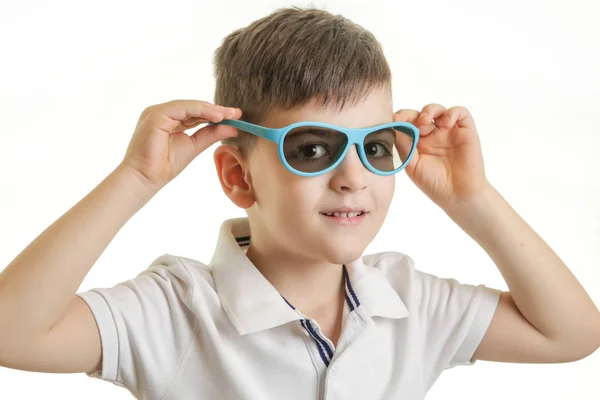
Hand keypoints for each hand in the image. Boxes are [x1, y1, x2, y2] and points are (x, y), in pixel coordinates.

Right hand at [121, 100, 241, 190]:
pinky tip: (216, 116)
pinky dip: (201, 110)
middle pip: (194, 107)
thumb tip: (233, 127)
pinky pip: (183, 108)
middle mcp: (163, 113)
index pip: (196, 113)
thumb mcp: (194, 146)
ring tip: (229, 115)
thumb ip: (211, 135)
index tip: (235, 116)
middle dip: (217, 110)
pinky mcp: (156, 115)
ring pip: (190, 105)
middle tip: (236, 113)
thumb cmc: (164, 166)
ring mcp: (158, 112)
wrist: (146, 178)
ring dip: (211, 109)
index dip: (216, 114)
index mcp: (170, 120)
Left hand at [394, 104, 490, 208]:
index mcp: (417, 143)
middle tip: (411, 123)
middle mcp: (433, 135)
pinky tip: (446, 124)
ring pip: (438, 110)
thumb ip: (404, 145)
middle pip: (420, 114)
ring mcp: (449, 132)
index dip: (400, 118)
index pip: (406, 123)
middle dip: (412, 115)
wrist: (458, 196)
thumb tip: (393, 125)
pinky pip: (461, 112)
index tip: (394, 120)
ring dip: (430, 111)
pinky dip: (452, 112)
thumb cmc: (433, 184)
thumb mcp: (412, 165)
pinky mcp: (466, 131)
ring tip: (426, 121)